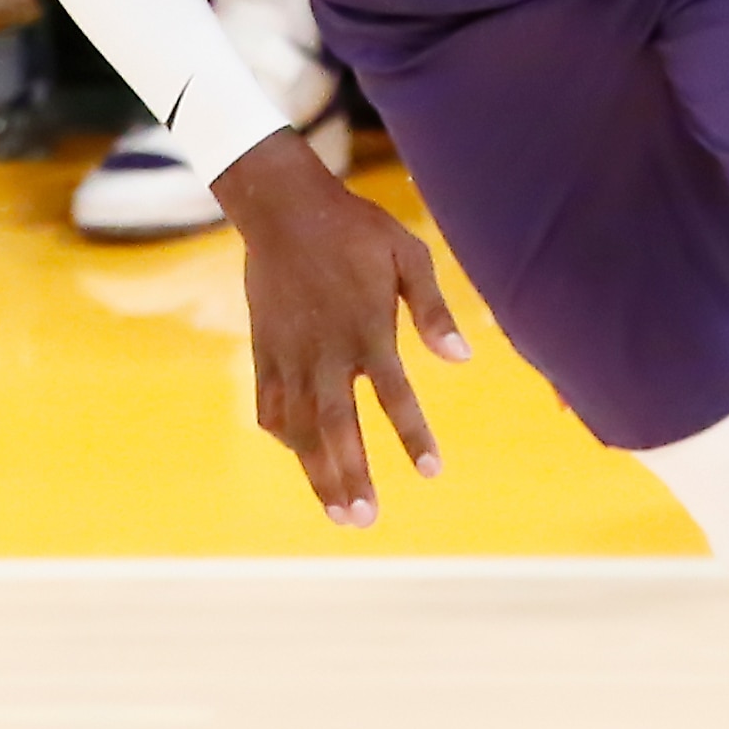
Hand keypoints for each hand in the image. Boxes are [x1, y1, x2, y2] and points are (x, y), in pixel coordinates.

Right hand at [221, 132, 470, 526]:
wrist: (283, 208)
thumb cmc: (355, 230)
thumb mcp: (408, 255)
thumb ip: (434, 309)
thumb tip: (463, 359)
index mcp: (367, 329)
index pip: (394, 395)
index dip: (413, 435)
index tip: (431, 472)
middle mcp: (326, 351)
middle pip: (337, 426)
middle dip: (350, 475)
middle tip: (365, 520)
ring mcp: (289, 354)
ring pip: (301, 427)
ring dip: (318, 472)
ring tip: (338, 513)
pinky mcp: (264, 351)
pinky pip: (270, 404)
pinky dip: (284, 435)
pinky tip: (299, 456)